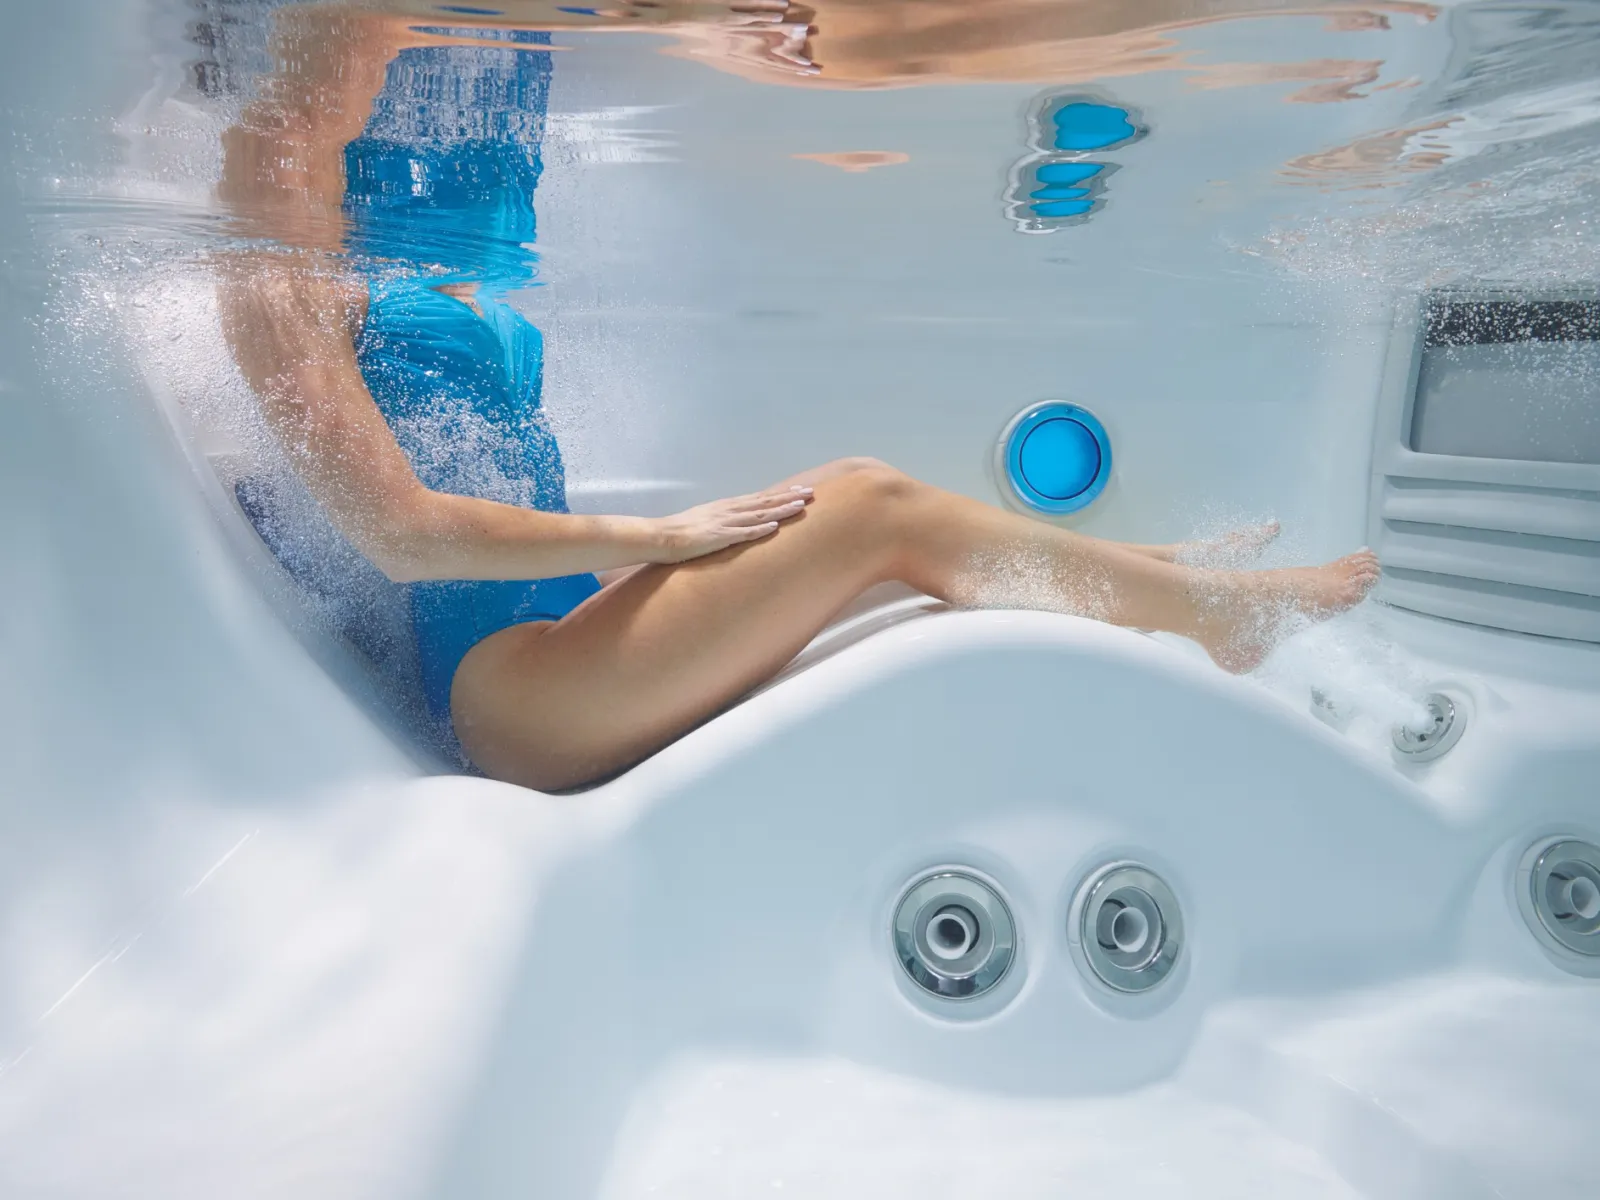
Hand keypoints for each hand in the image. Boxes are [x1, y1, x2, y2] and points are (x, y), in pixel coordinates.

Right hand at [648, 485, 812, 562]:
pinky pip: (742, 533)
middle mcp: (729, 510)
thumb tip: (737, 524)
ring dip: (780, 509)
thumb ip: (724, 521)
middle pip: (765, 502)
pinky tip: (774, 525)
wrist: (662, 536)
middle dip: (788, 497)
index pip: (760, 498)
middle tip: (810, 492)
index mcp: (727, 506)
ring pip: (759, 514)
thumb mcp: (707, 520)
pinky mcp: (718, 537)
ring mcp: (725, 523)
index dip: (781, 495)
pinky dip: (759, 529)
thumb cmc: (681, 531)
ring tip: (800, 505)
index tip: (799, 490)